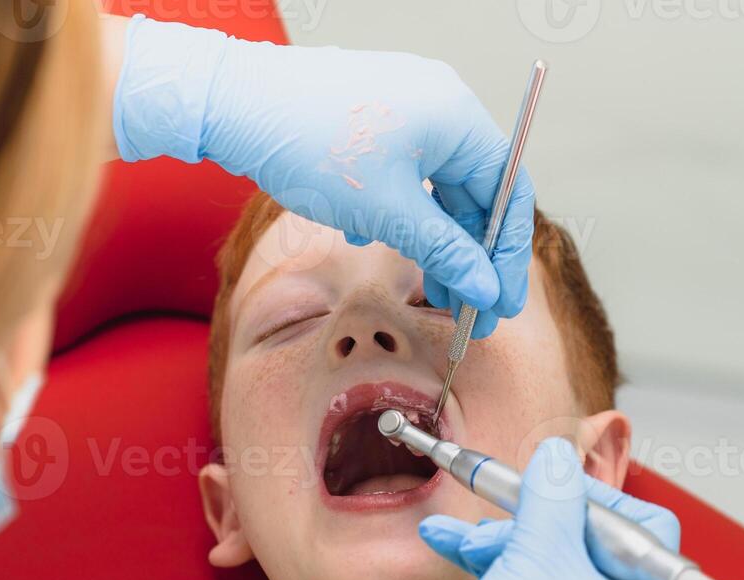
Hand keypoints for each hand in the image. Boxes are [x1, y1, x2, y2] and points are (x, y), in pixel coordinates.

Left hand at [112, 16, 533, 338]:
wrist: (235, 103)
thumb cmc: (309, 143)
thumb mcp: (387, 212)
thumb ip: (445, 253)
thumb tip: (484, 289)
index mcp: (457, 116)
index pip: (508, 193)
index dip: (507, 256)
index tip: (501, 305)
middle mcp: (440, 104)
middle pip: (475, 193)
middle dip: (468, 257)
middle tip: (467, 313)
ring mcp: (406, 107)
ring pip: (437, 188)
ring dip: (433, 241)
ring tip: (424, 290)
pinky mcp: (372, 118)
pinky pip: (405, 173)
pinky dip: (399, 212)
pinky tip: (369, 236)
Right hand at [395, 440, 680, 579]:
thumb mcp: (538, 552)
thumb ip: (552, 495)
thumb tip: (561, 457)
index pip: (640, 521)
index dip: (593, 495)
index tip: (550, 487)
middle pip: (588, 542)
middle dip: (530, 520)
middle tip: (493, 513)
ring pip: (553, 569)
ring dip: (503, 544)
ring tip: (453, 538)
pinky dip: (501, 575)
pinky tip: (458, 556)